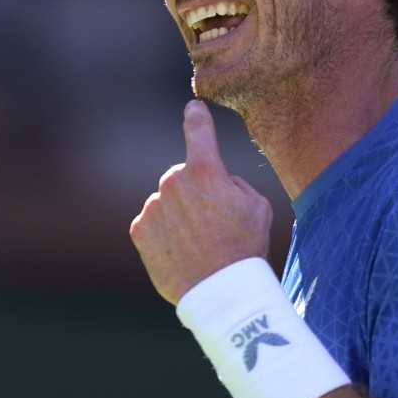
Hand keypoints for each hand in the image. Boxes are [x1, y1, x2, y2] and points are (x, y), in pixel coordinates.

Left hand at [131, 100, 272, 304]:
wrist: (221, 290)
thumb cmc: (245, 248)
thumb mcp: (257, 207)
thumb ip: (235, 185)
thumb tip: (220, 183)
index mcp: (207, 171)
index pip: (199, 131)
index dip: (197, 117)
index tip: (193, 108)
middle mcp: (175, 182)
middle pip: (181, 177)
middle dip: (193, 193)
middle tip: (211, 223)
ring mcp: (154, 206)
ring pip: (166, 202)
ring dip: (177, 215)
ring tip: (197, 244)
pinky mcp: (139, 229)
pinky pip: (151, 223)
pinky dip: (162, 234)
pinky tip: (180, 252)